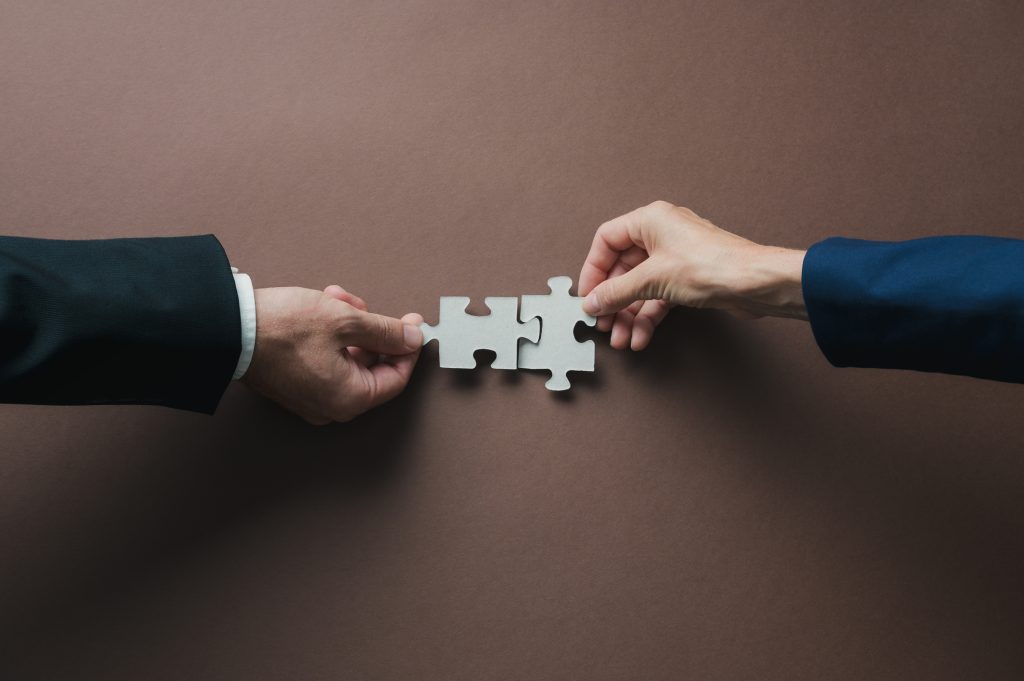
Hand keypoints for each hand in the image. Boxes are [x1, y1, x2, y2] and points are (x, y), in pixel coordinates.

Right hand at [242, 285, 422, 423]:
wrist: (227, 328)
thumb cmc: (282, 328)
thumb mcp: (345, 320)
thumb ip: (386, 331)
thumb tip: (411, 338)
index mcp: (349, 398)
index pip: (396, 378)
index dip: (407, 348)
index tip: (413, 325)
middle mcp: (330, 406)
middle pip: (370, 366)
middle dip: (369, 330)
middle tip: (363, 306)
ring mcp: (310, 397)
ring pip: (346, 357)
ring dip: (348, 325)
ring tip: (335, 299)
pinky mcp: (293, 383)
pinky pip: (325, 359)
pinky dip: (328, 334)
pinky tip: (321, 308)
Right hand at [579, 201, 806, 350]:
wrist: (756, 283)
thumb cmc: (712, 265)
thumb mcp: (653, 279)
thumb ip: (617, 291)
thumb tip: (593, 302)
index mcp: (650, 220)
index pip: (606, 240)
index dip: (593, 269)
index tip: (587, 296)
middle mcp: (661, 234)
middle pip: (622, 268)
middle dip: (612, 300)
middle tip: (603, 323)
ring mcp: (675, 258)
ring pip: (640, 287)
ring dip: (628, 314)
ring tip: (621, 339)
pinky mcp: (687, 279)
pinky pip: (657, 297)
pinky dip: (648, 317)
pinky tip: (641, 337)